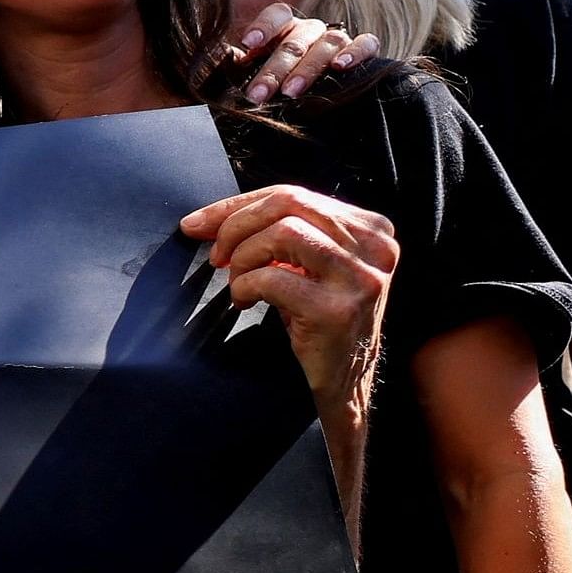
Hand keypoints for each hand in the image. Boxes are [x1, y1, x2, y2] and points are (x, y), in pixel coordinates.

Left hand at [180, 185, 397, 410]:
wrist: (344, 377)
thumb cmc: (316, 314)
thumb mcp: (305, 263)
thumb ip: (274, 231)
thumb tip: (202, 220)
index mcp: (370, 228)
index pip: (293, 194)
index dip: (238, 205)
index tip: (198, 223)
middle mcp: (374, 247)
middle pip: (288, 204)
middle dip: (235, 225)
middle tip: (215, 255)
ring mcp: (360, 278)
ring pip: (282, 234)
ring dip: (244, 257)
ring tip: (238, 282)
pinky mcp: (337, 309)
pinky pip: (272, 278)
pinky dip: (245, 286)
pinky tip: (245, 302)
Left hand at [230, 4, 378, 103]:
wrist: (325, 104)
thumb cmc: (281, 86)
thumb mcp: (255, 76)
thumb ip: (235, 67)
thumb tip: (208, 64)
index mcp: (286, 29)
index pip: (277, 15)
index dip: (264, 26)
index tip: (248, 44)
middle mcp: (312, 30)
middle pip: (295, 40)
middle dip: (274, 68)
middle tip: (258, 94)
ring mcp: (338, 39)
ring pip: (327, 42)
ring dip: (307, 68)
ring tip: (291, 92)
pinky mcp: (365, 51)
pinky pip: (366, 43)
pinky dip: (356, 52)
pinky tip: (341, 67)